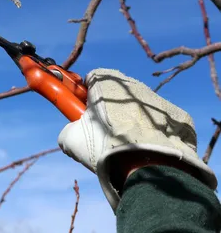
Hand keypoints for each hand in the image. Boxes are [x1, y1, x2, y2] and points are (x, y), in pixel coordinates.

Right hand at [57, 68, 216, 211]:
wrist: (148, 167)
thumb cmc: (105, 147)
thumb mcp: (70, 139)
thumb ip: (68, 129)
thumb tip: (72, 133)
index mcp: (106, 81)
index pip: (91, 79)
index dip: (85, 96)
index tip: (84, 113)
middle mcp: (133, 84)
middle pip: (116, 93)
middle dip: (109, 108)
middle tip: (103, 133)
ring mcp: (158, 99)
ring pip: (138, 107)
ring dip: (132, 120)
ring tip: (126, 146)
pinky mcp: (178, 116)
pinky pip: (160, 122)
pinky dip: (153, 133)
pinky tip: (147, 150)